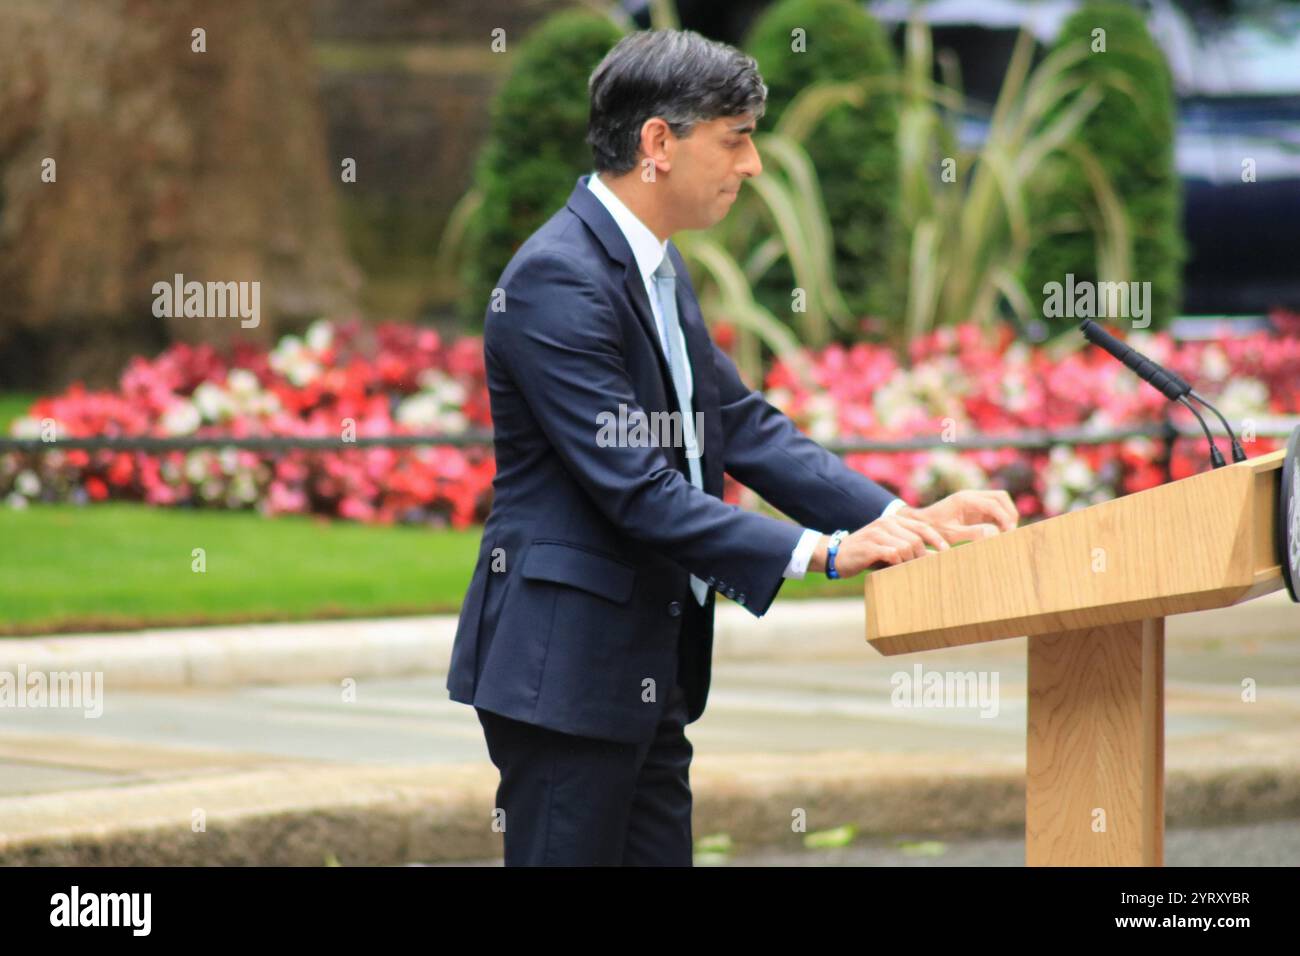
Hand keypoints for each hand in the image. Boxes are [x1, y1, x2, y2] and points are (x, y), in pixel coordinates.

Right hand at [809, 512, 950, 577]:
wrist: (836, 555)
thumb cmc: (867, 556)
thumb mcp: (890, 550)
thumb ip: (911, 551)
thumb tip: (935, 559)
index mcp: (894, 520)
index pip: (923, 527)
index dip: (938, 540)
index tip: (947, 554)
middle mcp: (886, 523)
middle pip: (917, 539)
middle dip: (922, 557)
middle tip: (923, 570)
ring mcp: (877, 533)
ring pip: (906, 547)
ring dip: (909, 563)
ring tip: (906, 572)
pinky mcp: (870, 546)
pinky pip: (893, 554)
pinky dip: (898, 564)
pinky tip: (894, 571)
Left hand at [898, 489, 1018, 545]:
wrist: (921, 523)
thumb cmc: (934, 528)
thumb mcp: (951, 534)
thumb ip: (973, 533)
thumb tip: (995, 533)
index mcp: (965, 499)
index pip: (993, 503)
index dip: (1005, 517)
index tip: (1009, 532)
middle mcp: (972, 496)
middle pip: (1001, 497)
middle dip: (1010, 513)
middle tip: (1011, 532)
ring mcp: (975, 501)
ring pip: (1000, 501)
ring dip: (1006, 515)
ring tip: (1006, 533)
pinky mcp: (976, 508)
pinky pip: (994, 510)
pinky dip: (1001, 519)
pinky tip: (999, 533)